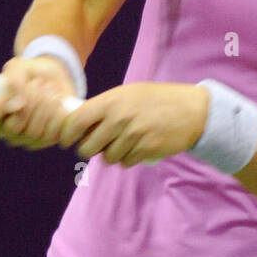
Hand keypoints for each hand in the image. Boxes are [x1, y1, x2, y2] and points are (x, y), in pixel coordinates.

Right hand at [0, 54, 76, 149]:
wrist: (54, 76)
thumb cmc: (29, 72)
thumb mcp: (18, 67)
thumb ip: (13, 80)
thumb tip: (17, 104)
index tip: (9, 94)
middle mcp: (3, 130)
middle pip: (12, 127)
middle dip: (29, 101)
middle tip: (37, 82)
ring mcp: (23, 139)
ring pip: (33, 132)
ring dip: (45, 104)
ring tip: (49, 87)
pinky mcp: (44, 140)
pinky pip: (51, 135)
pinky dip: (57, 113)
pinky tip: (58, 99)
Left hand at [58, 82, 208, 166]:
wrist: (190, 110)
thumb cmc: (157, 99)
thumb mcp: (128, 93)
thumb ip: (104, 106)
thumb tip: (79, 122)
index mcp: (110, 102)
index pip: (75, 121)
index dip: (66, 134)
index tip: (66, 140)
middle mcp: (118, 119)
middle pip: (87, 147)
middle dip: (89, 149)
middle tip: (97, 145)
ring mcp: (132, 136)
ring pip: (107, 158)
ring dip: (112, 154)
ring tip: (123, 142)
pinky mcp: (145, 150)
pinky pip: (125, 162)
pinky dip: (128, 158)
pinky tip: (137, 147)